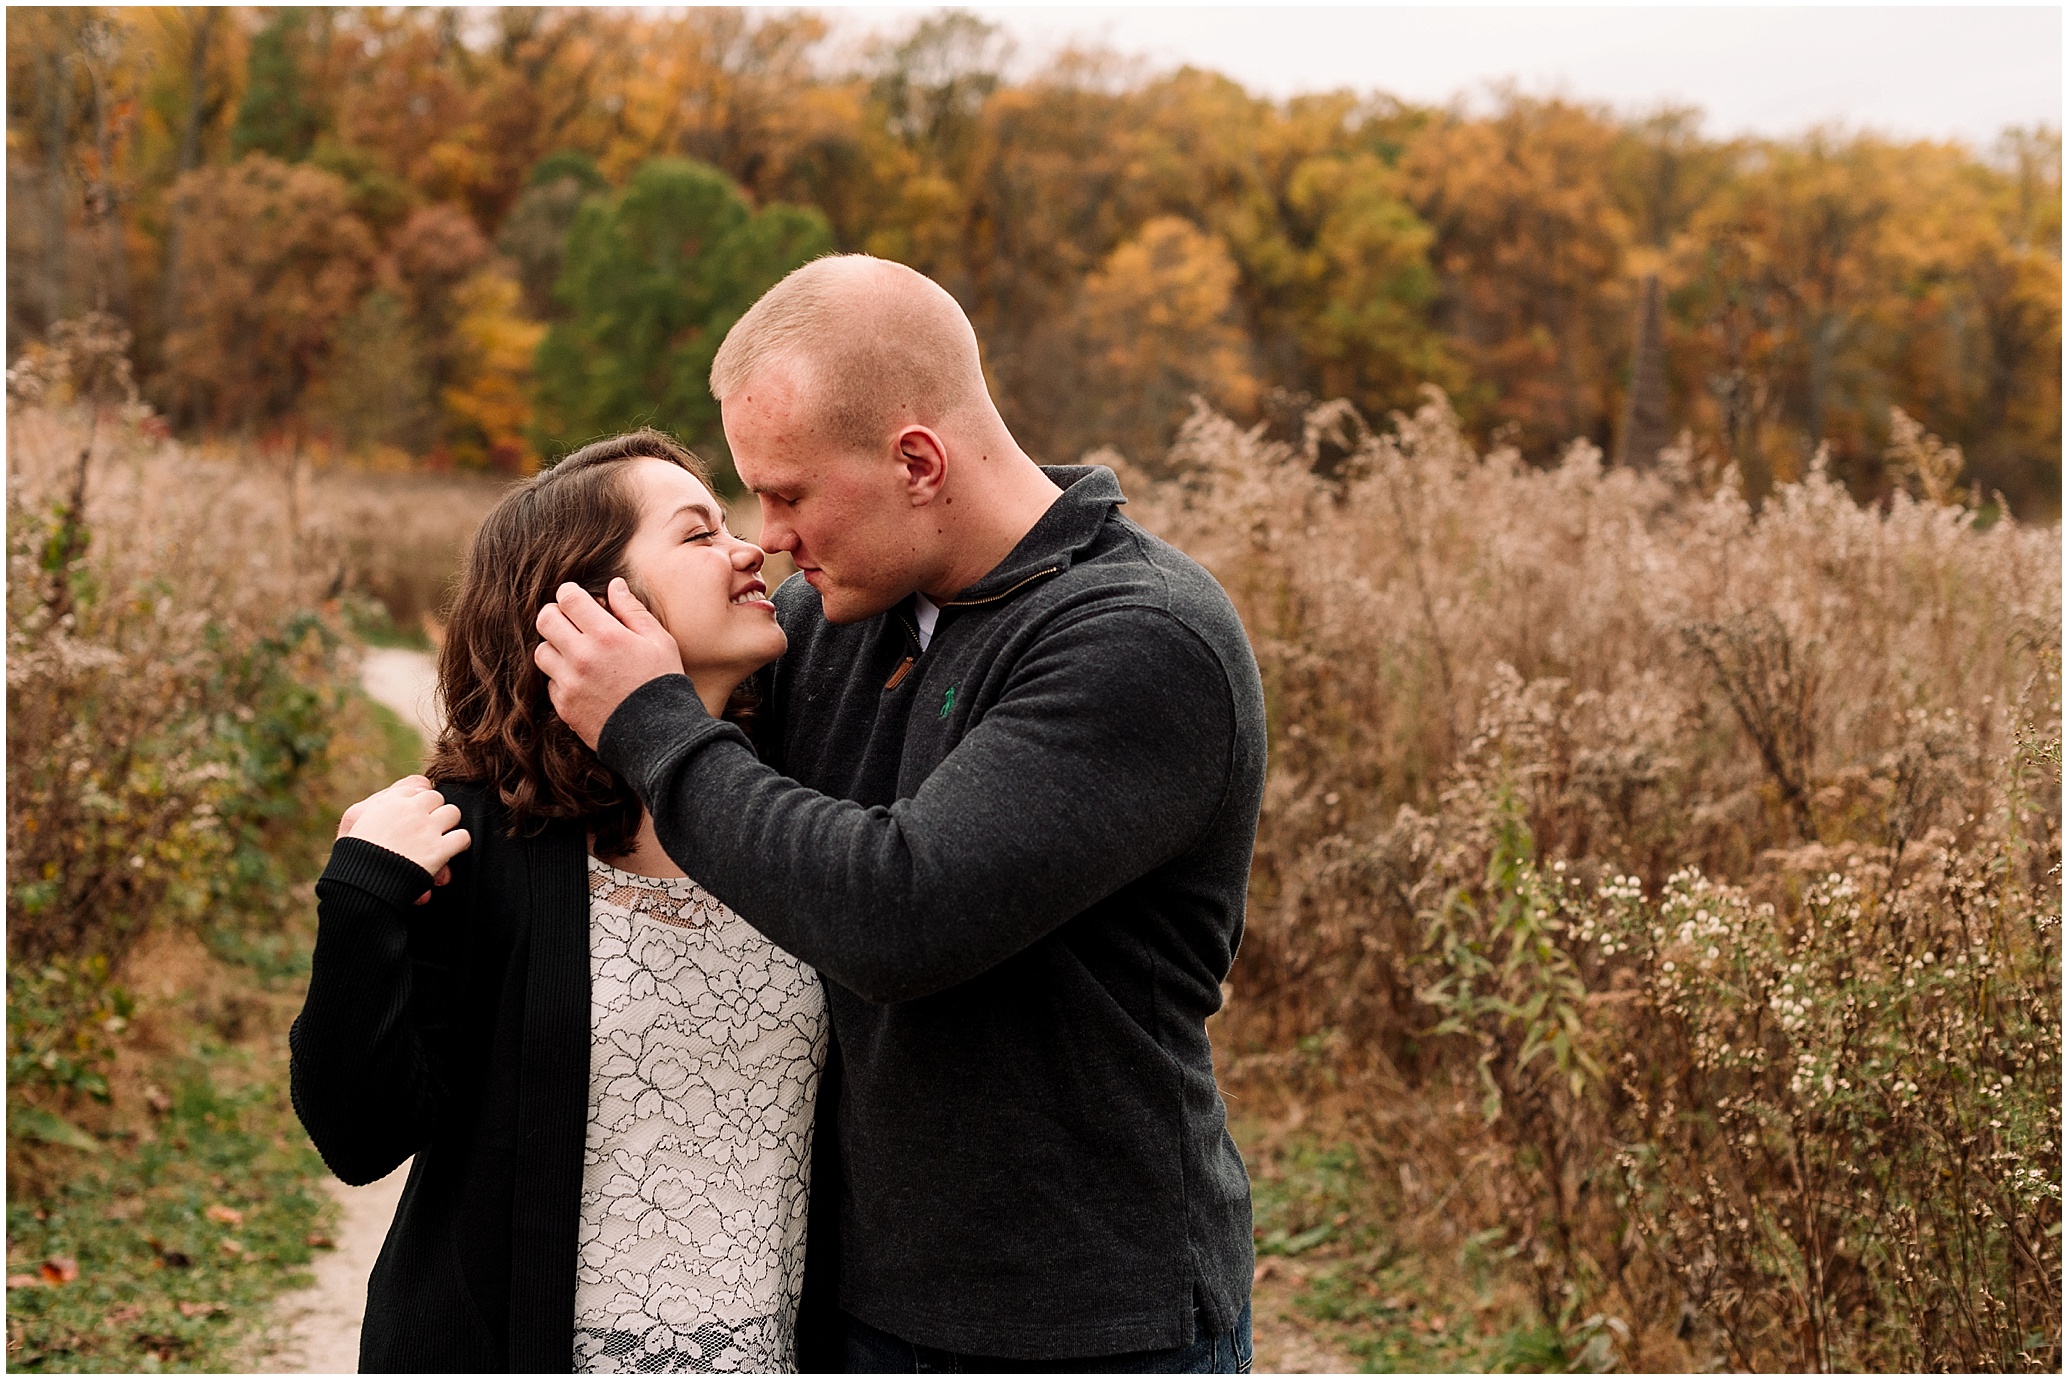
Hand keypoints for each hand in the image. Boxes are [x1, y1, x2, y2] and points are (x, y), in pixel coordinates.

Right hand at [341, 777, 470, 902]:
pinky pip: (463, 837)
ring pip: (453, 813)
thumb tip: (412, 789)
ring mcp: (426, 828)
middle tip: (427, 828)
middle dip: (434, 811)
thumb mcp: (352, 820)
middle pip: (436, 797)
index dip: (418, 803)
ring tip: (439, 838)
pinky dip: (459, 845)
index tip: (414, 816)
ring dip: (448, 826)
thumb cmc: (353, 854)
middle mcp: (409, 809)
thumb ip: (378, 803)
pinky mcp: (438, 849)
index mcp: (388, 801)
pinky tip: (449, 852)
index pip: (417, 787)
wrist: (359, 884)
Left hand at [533, 578, 683, 748]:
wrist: (660, 737)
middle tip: (571, 621)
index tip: (577, 597)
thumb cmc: (663, 684)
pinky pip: (550, 682)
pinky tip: (582, 680)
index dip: (570, 592)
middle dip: (556, 614)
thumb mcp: (659, 641)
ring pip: (541, 652)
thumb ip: (633, 610)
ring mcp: (569, 684)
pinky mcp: (564, 707)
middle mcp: (581, 657)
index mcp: (606, 635)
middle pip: (545, 620)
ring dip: (555, 646)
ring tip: (576, 651)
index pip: (567, 598)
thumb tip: (614, 585)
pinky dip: (561, 677)